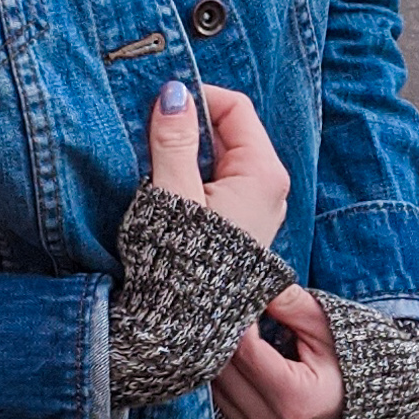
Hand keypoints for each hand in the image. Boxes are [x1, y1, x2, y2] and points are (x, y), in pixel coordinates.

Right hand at [145, 78, 290, 250]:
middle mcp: (268, 187)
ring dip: (186, 153)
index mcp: (262, 173)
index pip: (234, 108)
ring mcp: (256, 208)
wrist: (184, 325)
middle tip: (149, 132)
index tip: (158, 104)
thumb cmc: (182, 261)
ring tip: (153, 163)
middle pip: (228, 132)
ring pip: (220, 158)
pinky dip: (192, 177)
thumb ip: (174, 140)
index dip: (196, 98)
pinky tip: (167, 189)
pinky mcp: (240, 225)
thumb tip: (175, 93)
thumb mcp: (173, 192)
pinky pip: (218, 184)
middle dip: (189, 126)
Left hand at [210, 286, 343, 418]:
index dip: (239, 322)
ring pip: (216, 389)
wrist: (355, 405)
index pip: (247, 353)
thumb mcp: (325, 328)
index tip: (241, 299)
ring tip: (236, 334)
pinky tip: (236, 360)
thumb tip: (257, 284)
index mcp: (296, 399)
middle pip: (225, 371)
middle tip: (232, 312)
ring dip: (220, 358)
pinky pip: (220, 404)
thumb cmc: (345, 364)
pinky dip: (223, 380)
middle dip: (225, 338)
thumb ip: (292, 304)